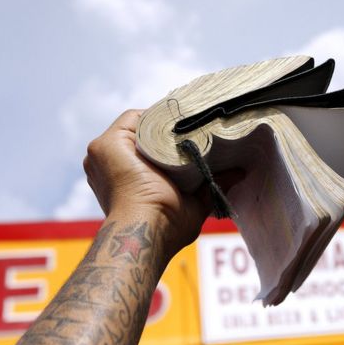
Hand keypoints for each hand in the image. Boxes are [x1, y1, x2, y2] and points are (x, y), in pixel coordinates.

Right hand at [83, 109, 233, 257]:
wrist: (147, 230)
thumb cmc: (167, 228)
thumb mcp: (195, 202)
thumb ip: (212, 185)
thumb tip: (239, 172)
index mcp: (128, 178)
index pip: (151, 147)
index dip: (174, 138)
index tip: (196, 130)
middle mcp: (112, 165)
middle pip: (144, 134)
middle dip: (170, 127)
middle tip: (196, 120)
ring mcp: (104, 155)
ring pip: (139, 125)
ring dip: (162, 119)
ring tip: (189, 116)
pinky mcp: (105, 145)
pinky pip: (131, 118)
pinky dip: (152, 114)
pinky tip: (174, 115)